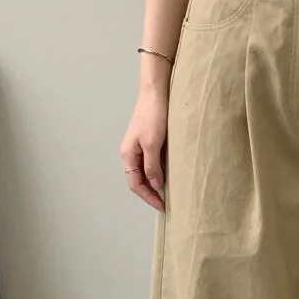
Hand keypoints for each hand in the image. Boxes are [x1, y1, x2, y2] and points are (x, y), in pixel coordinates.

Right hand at [120, 84, 167, 210]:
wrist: (156, 92)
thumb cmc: (153, 116)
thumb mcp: (153, 144)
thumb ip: (152, 166)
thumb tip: (156, 186)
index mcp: (128, 154)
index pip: (135, 184)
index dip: (148, 197)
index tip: (162, 206)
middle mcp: (132, 153)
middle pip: (139, 180)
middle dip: (151, 193)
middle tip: (167, 203)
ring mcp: (141, 147)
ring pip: (147, 171)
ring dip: (156, 183)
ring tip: (169, 193)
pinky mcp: (151, 141)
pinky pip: (153, 162)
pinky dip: (160, 171)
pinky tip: (170, 175)